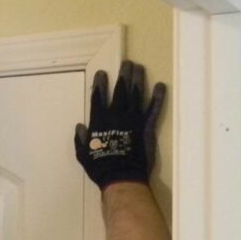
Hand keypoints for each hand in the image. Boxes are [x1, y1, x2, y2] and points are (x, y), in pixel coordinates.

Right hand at [74, 60, 164, 188]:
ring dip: (138, 79)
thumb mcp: (82, 154)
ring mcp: (133, 119)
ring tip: (139, 67)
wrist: (122, 176)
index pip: (99, 97)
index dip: (100, 84)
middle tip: (126, 63)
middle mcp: (117, 115)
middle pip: (121, 90)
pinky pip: (154, 109)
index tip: (101, 73)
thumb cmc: (100, 167)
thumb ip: (81, 139)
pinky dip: (158, 97)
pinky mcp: (147, 127)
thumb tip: (80, 126)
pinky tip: (161, 86)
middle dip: (123, 75)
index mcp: (100, 121)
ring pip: (137, 95)